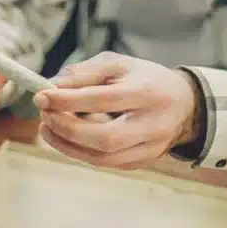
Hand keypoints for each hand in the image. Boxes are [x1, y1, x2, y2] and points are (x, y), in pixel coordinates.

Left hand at [33, 52, 200, 169]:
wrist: (185, 104)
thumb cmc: (144, 79)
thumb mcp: (117, 64)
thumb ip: (84, 73)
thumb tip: (50, 87)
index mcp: (148, 93)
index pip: (102, 100)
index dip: (67, 100)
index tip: (41, 96)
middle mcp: (153, 125)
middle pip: (104, 138)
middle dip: (66, 128)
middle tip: (45, 115)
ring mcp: (150, 148)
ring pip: (102, 158)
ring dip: (67, 144)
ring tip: (48, 127)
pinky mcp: (142, 162)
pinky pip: (105, 163)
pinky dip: (80, 152)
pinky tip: (67, 136)